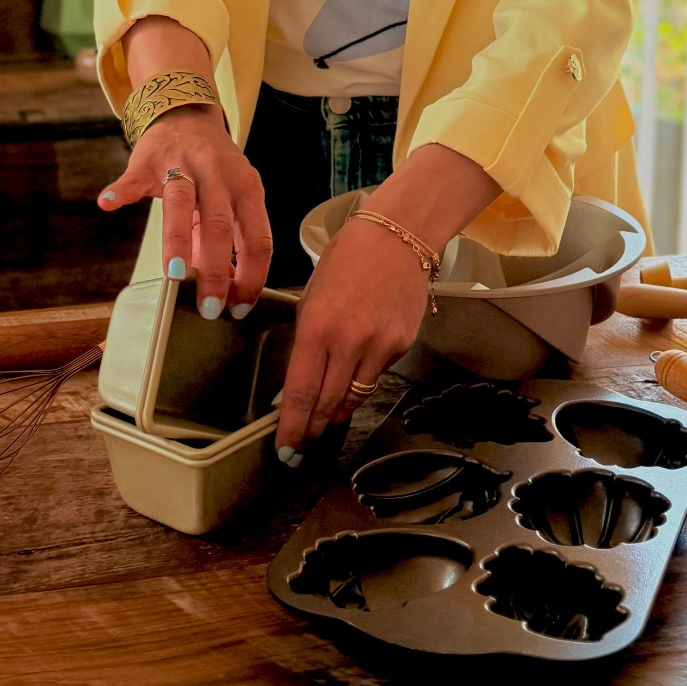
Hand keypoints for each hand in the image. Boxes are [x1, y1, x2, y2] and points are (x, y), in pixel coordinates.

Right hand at [97, 105, 272, 317]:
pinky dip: (122, 192)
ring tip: (173, 273)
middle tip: (209, 307)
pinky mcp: (150, 160)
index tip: (239, 307)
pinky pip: (134, 178)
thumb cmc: (213, 169)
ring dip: (177, 239)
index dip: (252, 275)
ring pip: (182, 203)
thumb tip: (224, 289)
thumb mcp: (230, 199)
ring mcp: (183, 165)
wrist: (186, 114)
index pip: (257, 238)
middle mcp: (219, 175)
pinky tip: (108, 204)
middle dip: (216, 271)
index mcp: (247, 189)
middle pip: (221, 226)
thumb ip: (227, 241)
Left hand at [274, 219, 428, 461]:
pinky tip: (355, 373)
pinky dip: (362, 381)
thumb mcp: (311, 296)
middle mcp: (349, 342)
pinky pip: (376, 377)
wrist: (397, 237)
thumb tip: (298, 381)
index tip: (285, 448)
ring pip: (355, 398)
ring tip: (326, 419)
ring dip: (338, 413)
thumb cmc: (348, 258)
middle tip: (302, 444)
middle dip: (313, 429)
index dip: (292, 427)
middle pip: (328, 405)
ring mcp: (379, 346)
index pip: (301, 392)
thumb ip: (305, 341)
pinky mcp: (401, 346)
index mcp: (317, 327)